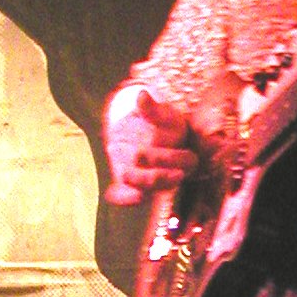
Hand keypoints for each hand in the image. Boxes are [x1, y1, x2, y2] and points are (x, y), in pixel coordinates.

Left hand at [103, 88, 197, 205]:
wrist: (144, 134)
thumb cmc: (158, 123)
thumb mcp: (159, 113)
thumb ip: (151, 108)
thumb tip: (141, 96)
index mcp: (185, 157)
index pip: (184, 161)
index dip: (168, 157)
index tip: (151, 146)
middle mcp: (172, 174)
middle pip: (165, 180)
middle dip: (150, 170)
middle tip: (136, 154)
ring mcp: (154, 183)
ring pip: (148, 191)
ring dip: (136, 182)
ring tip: (124, 172)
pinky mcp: (137, 189)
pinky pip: (131, 199)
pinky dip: (121, 198)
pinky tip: (111, 193)